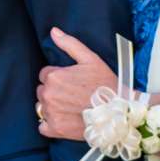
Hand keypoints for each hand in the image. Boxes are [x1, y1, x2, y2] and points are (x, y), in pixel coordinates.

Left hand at [37, 26, 116, 141]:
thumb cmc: (105, 83)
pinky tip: (64, 120)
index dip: (59, 77)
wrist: (117, 111)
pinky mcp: (55, 129)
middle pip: (42, 90)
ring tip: (70, 107)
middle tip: (72, 95)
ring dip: (51, 107)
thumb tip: (53, 31)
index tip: (72, 82)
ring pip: (41, 107)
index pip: (45, 74)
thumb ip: (69, 44)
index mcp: (53, 76)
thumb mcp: (90, 59)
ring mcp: (50, 112)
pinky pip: (43, 126)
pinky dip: (50, 124)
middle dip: (54, 91)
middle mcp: (48, 94)